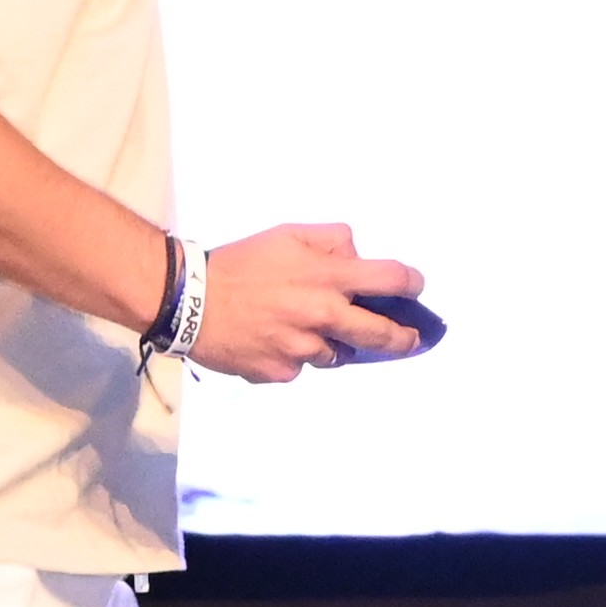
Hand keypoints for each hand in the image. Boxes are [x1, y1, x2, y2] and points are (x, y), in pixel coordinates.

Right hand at [186, 219, 437, 379]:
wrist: (190, 300)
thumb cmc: (239, 263)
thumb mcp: (287, 235)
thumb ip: (331, 241)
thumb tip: (357, 256)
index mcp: (327, 277)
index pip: (391, 280)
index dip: (412, 284)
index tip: (416, 289)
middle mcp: (322, 315)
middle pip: (381, 334)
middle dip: (402, 338)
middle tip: (409, 338)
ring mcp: (302, 349)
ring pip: (336, 354)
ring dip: (330, 343)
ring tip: (300, 327)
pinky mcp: (280, 372)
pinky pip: (299, 368)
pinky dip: (292, 357)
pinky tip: (269, 340)